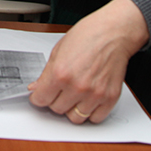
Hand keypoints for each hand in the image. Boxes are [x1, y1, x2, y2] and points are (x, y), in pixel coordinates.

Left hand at [28, 0, 148, 123]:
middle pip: (57, 109)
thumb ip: (46, 73)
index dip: (38, 97)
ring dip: (72, 108)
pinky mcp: (109, 98)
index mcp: (60, 73)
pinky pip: (95, 118)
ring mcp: (94, 94)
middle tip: (60, 89)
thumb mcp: (58, 50)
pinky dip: (90, 112)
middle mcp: (77, 86)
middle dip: (55, 100)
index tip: (41, 95)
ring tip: (75, 94)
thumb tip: (36, 88)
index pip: (41, 100)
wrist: (114, 32)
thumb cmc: (88, 35)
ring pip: (75, 117)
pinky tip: (88, 99)